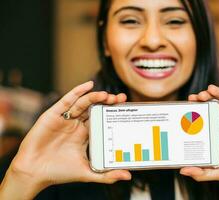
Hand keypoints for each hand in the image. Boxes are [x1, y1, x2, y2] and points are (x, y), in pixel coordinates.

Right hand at [0, 81, 130, 198]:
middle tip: (120, 99)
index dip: (112, 112)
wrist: (34, 173)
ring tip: (107, 95)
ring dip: (95, 97)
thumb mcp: (88, 172)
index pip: (101, 118)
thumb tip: (128, 176)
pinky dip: (77, 92)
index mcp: (84, 134)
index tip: (125, 107)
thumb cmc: (59, 172)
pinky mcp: (53, 115)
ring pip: (83, 103)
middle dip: (107, 102)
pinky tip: (88, 85)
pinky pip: (66, 101)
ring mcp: (65, 119)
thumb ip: (107, 175)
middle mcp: (76, 124)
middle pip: (94, 108)